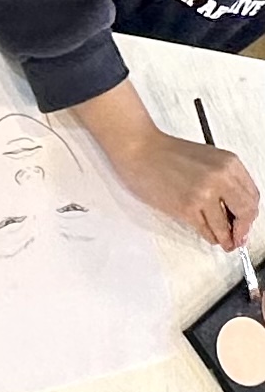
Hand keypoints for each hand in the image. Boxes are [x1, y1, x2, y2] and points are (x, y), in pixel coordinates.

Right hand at [105, 129, 258, 250]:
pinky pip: (205, 228)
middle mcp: (220, 177)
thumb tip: (232, 204)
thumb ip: (223, 178)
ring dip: (227, 237)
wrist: (139, 149)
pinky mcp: (186, 207)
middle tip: (239, 237)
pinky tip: (210, 236)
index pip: (252, 195)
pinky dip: (210, 236)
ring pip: (225, 225)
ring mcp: (204, 193)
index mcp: (229, 163)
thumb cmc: (164, 152)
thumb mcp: (206, 158)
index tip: (246, 223)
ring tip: (225, 242)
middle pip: (246, 212)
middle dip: (243, 228)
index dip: (250, 214)